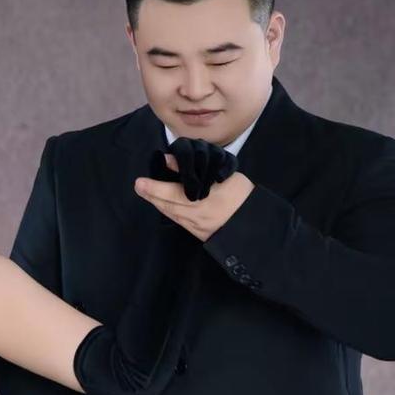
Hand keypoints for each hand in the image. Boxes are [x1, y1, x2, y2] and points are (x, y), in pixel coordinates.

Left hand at [135, 145, 254, 239]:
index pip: (172, 194)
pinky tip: (163, 205)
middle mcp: (196, 216)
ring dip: (157, 203)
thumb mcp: (221, 176)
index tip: (140, 182)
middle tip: (139, 185)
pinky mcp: (199, 233)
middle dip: (152, 195)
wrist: (254, 225)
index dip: (155, 188)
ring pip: (171, 214)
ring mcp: (196, 227)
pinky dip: (168, 211)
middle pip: (167, 206)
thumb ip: (194, 169)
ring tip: (147, 192)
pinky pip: (179, 221)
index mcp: (202, 201)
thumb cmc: (241, 195)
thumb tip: (170, 161)